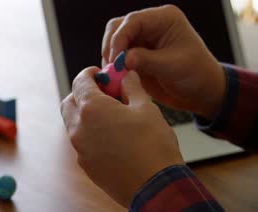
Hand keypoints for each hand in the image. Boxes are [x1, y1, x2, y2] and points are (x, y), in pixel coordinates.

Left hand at [61, 68, 183, 207]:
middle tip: (103, 93)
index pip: (79, 82)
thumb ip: (132, 88)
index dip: (90, 74)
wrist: (154, 187)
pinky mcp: (86, 165)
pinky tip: (112, 136)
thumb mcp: (146, 108)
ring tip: (110, 115)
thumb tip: (126, 76)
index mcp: (91, 109)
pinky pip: (82, 142)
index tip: (100, 73)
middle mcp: (79, 128)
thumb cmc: (153, 145)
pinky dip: (90, 133)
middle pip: (69, 103)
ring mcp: (80, 149)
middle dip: (82, 94)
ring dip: (85, 114)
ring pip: (73, 124)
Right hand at [102, 5, 224, 119]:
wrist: (201, 92)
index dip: (119, 38)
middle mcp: (150, 25)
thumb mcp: (173, 67)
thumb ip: (147, 61)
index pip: (133, 21)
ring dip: (110, 58)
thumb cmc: (196, 74)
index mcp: (164, 19)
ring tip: (114, 76)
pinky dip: (112, 68)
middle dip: (111, 47)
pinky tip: (116, 79)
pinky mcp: (135, 55)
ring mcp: (141, 40)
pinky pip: (115, 57)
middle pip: (117, 28)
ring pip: (113, 42)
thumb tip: (123, 59)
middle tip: (111, 68)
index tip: (115, 60)